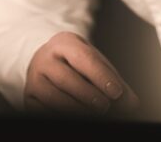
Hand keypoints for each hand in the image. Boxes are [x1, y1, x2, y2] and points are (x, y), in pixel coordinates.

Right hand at [24, 31, 139, 115]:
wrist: (47, 65)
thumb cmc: (76, 65)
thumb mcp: (95, 65)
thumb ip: (114, 82)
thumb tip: (132, 103)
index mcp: (64, 42)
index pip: (84, 58)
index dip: (101, 76)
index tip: (116, 92)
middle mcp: (45, 57)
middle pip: (66, 78)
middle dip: (88, 94)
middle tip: (105, 107)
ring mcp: (34, 78)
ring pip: (52, 95)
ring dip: (74, 108)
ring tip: (93, 115)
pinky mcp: (28, 96)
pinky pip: (41, 109)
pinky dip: (58, 115)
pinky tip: (74, 118)